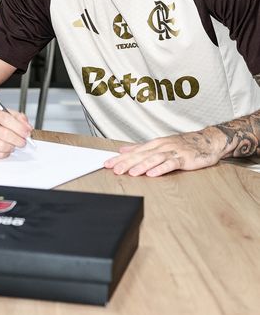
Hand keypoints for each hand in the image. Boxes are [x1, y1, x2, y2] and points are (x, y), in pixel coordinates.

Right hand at [0, 104, 32, 157]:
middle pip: (5, 134)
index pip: (6, 119)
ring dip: (12, 147)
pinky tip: (5, 148)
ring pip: (1, 146)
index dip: (19, 127)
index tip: (27, 132)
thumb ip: (15, 116)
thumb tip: (28, 127)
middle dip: (18, 140)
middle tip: (23, 141)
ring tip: (13, 144)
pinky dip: (4, 153)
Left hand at [103, 128, 226, 176]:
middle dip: (126, 162)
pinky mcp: (184, 159)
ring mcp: (173, 152)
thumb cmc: (183, 144)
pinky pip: (171, 164)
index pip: (134, 152)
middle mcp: (162, 146)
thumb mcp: (160, 144)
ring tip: (130, 173)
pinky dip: (161, 168)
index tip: (107, 163)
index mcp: (155, 144)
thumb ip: (141, 148)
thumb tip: (123, 150)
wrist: (208, 140)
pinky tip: (152, 174)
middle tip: (113, 169)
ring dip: (141, 166)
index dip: (120, 158)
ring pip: (154, 159)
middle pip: (141, 155)